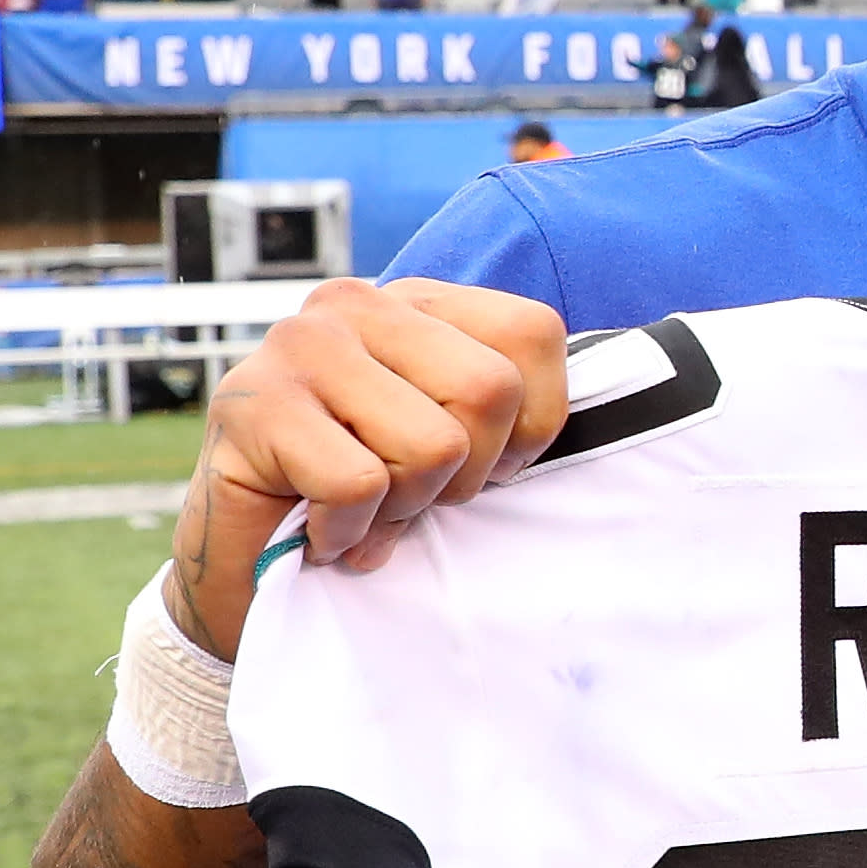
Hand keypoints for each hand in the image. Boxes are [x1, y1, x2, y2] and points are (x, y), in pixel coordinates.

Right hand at [164, 278, 569, 660]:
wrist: (242, 565)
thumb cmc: (365, 502)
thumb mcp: (456, 446)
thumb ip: (511, 415)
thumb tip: (624, 412)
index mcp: (420, 302)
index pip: (534, 333)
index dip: (530, 425)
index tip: (478, 466)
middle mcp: (359, 304)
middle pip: (490, 391)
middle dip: (464, 475)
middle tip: (409, 495)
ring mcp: (299, 345)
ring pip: (432, 445)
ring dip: (402, 508)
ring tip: (360, 510)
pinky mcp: (251, 403)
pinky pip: (359, 485)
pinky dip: (349, 531)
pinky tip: (319, 527)